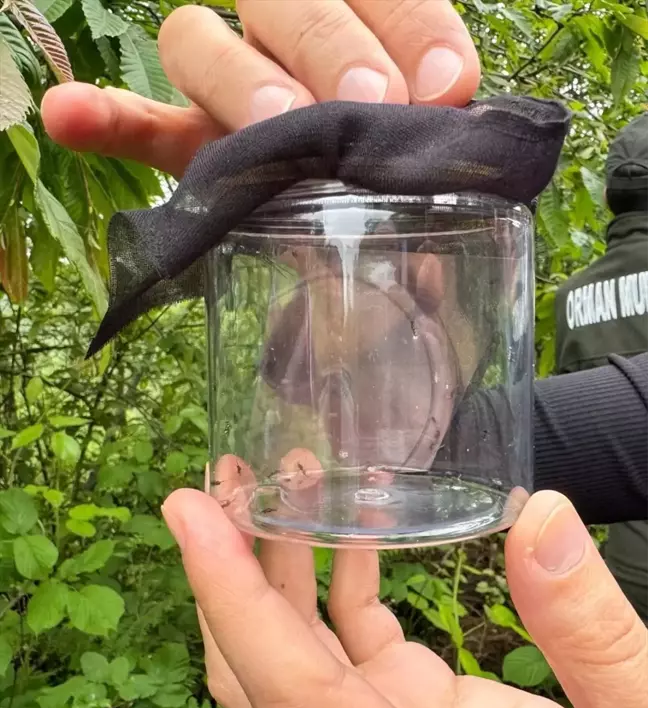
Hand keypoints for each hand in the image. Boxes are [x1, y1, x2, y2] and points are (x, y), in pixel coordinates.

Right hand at [41, 0, 480, 176]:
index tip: (445, 89)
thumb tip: (452, 112)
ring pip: (198, 41)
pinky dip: (106, 119)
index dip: (415, 28)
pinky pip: (137, 122)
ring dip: (238, 80)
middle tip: (368, 108)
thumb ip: (438, 135)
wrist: (357, 245)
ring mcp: (227, 90)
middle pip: (287, 3)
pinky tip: (68, 117)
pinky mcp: (186, 144)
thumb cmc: (400, 194)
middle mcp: (285, 41)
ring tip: (273, 128)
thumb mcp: (427, 163)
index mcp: (360, 31)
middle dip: (332, 48)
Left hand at [162, 474, 647, 707]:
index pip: (280, 672)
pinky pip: (349, 629)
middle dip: (230, 558)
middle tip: (222, 473)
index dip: (224, 589)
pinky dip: (342, 568)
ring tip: (284, 470)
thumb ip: (589, 637)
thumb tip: (544, 517)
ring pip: (293, 636)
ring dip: (280, 554)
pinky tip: (358, 509)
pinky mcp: (405, 695)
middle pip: (255, 654)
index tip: (184, 508)